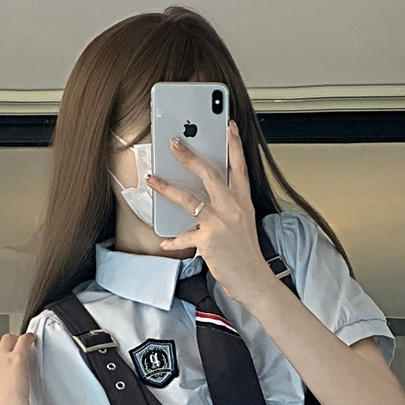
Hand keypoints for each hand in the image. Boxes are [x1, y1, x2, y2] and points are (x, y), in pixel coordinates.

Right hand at [0, 332, 36, 404]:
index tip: (0, 361)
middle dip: (3, 346)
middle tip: (11, 350)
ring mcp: (2, 356)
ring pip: (8, 338)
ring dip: (15, 340)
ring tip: (21, 342)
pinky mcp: (17, 356)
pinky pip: (24, 340)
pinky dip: (28, 338)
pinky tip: (32, 339)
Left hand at [148, 119, 269, 302]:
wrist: (252, 279)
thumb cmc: (245, 252)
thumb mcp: (243, 221)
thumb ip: (228, 204)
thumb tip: (205, 193)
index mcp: (243, 201)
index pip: (239, 167)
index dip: (234, 144)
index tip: (228, 125)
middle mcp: (232, 208)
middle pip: (209, 174)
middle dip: (189, 156)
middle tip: (174, 143)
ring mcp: (220, 222)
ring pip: (189, 198)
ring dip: (167, 187)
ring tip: (152, 178)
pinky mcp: (208, 239)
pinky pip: (184, 234)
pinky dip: (173, 239)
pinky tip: (164, 241)